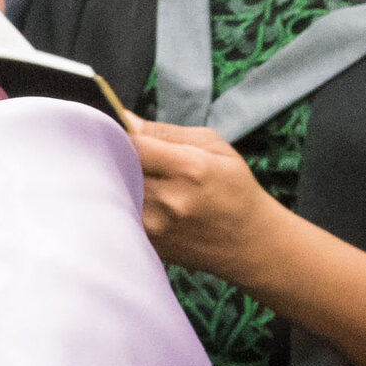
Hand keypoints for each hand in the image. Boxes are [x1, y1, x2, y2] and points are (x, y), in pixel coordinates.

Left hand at [127, 118, 274, 275]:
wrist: (250, 241)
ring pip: (115, 193)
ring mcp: (156, 227)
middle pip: (117, 168)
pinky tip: (140, 200)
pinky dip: (123, 204)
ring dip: (117, 181)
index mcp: (189, 168)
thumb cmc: (234, 187)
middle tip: (123, 153)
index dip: (116, 133)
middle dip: (115, 157)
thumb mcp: (213, 146)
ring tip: (138, 177)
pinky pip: (120, 216)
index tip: (116, 129)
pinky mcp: (148, 244)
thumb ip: (164, 132)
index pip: (131, 143)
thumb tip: (125, 120)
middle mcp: (169, 199)